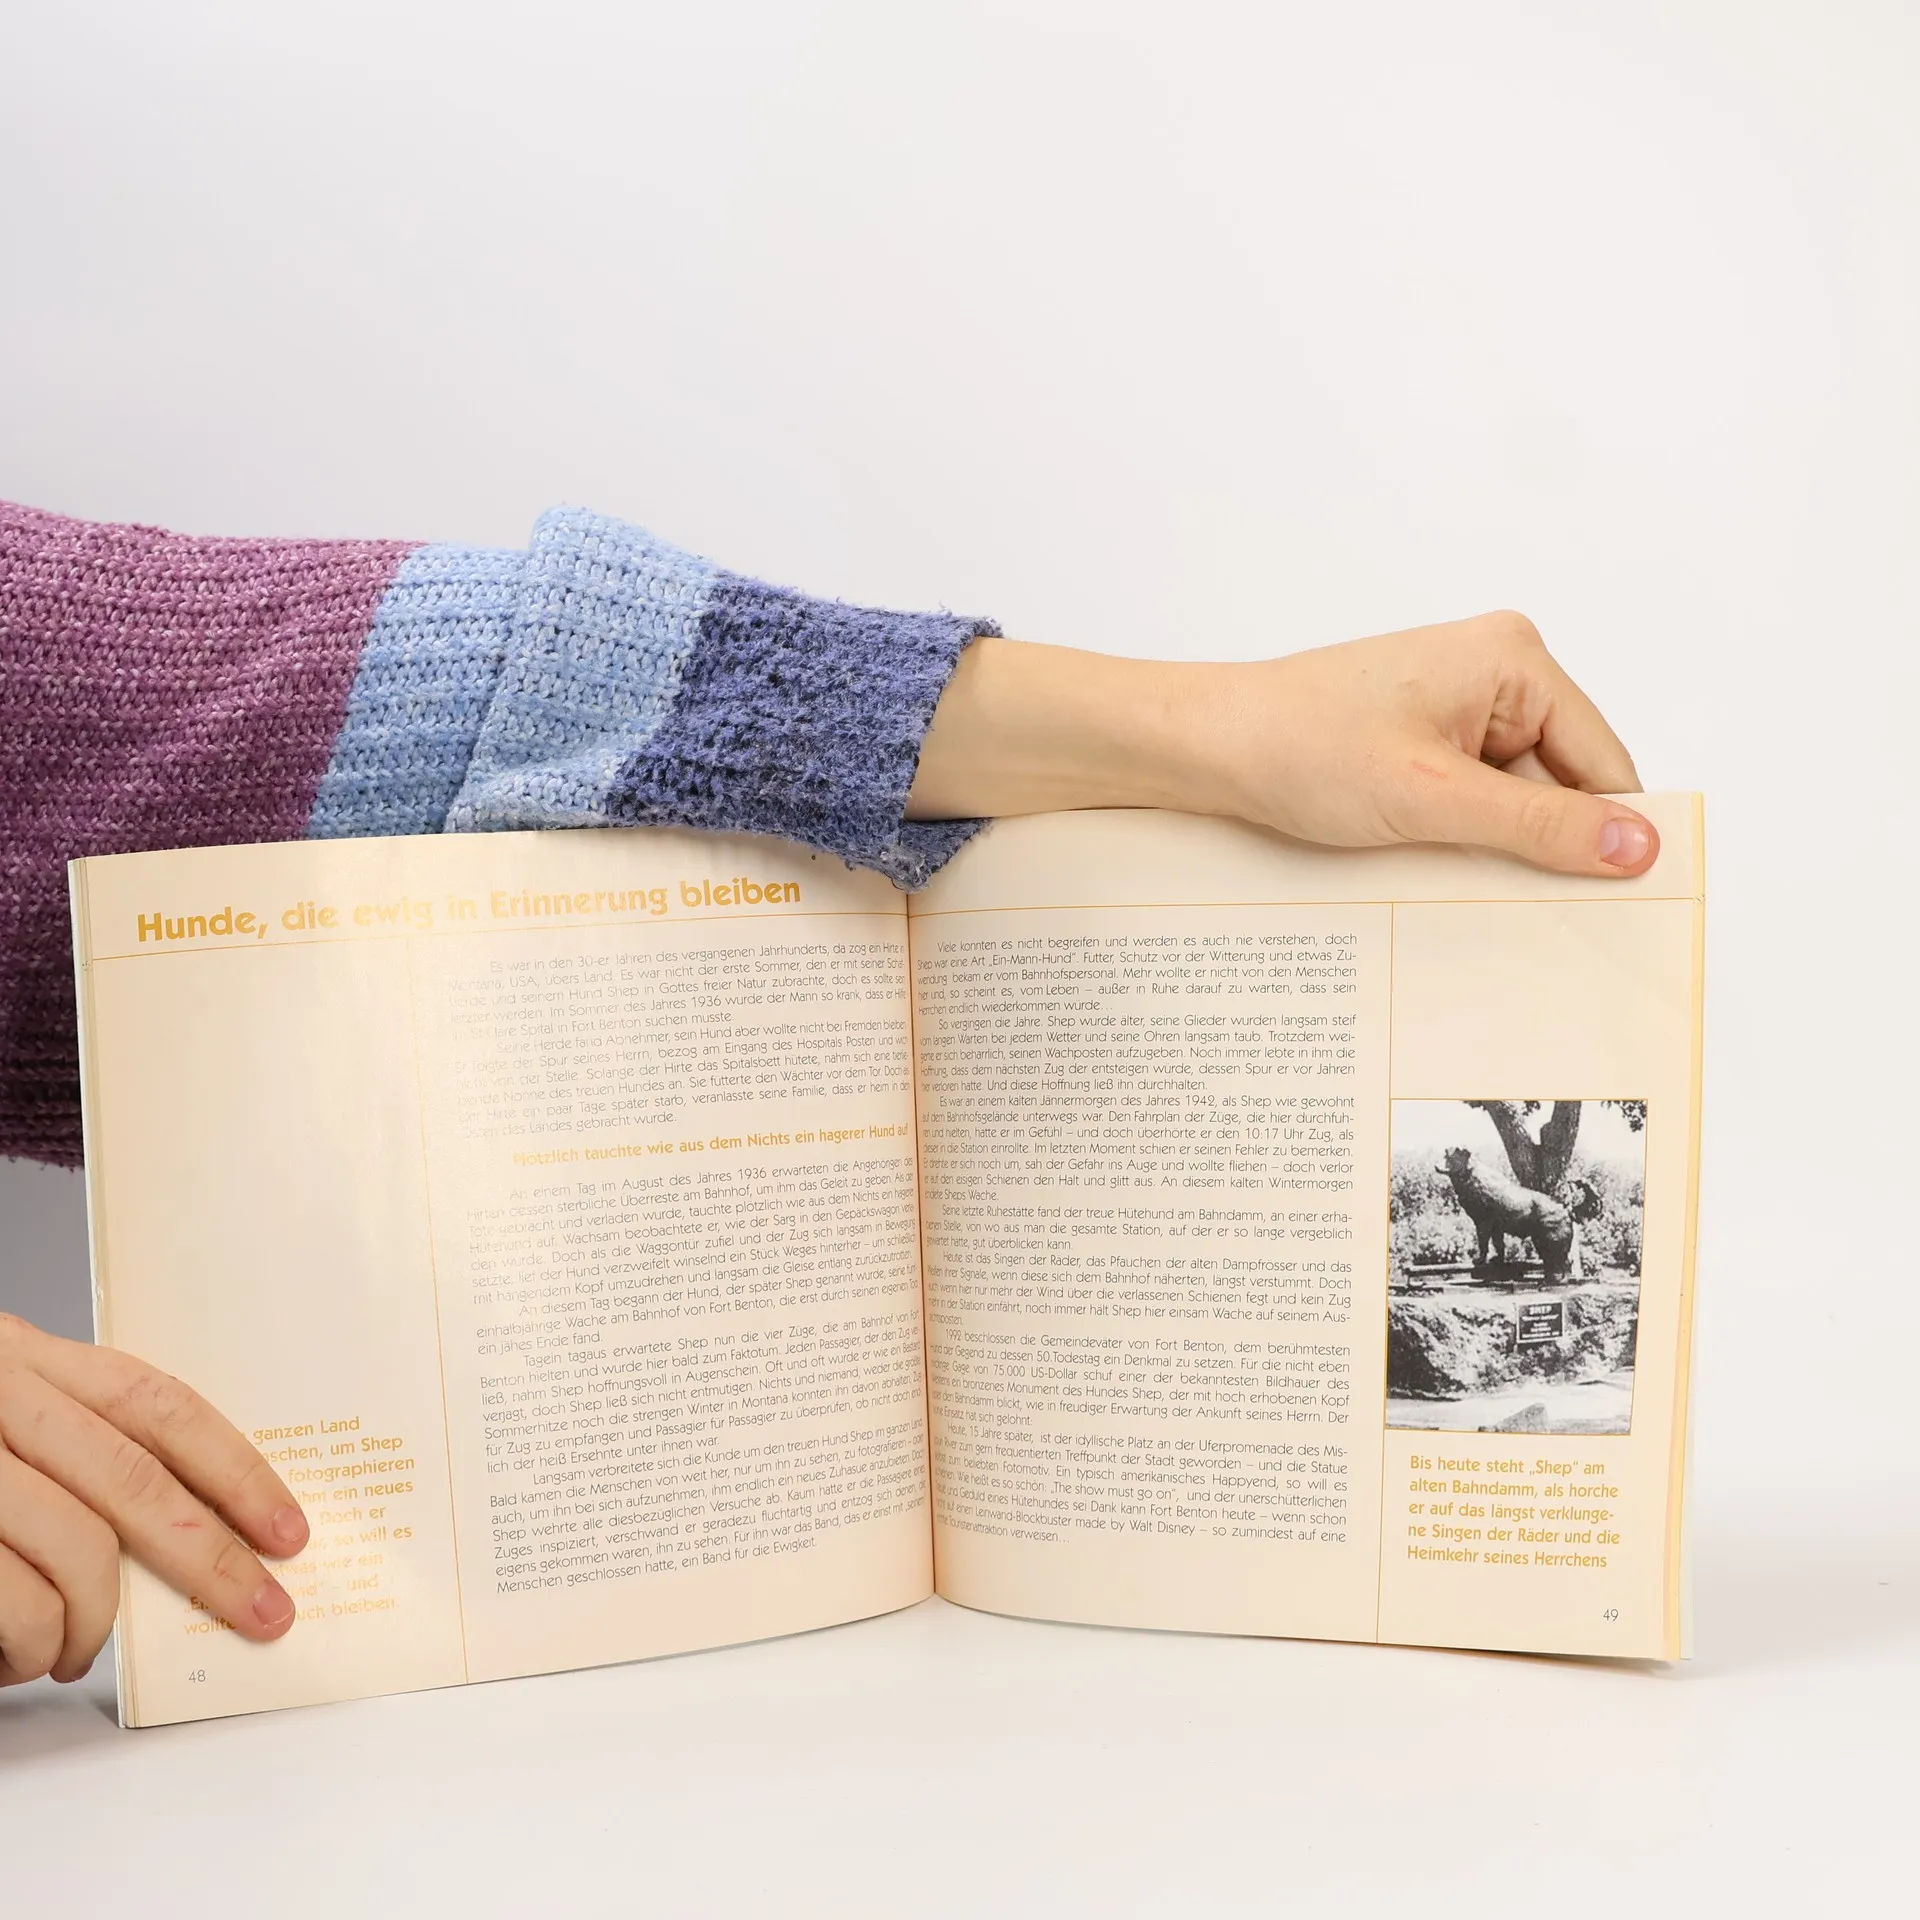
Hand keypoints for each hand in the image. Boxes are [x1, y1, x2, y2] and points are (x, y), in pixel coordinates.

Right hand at [0, 1313, 307, 1685]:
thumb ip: (72, 1445)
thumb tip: (191, 1524)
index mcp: (20, 1357)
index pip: (156, 1405)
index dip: (234, 1468)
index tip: (286, 1528)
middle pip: (132, 1482)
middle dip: (211, 1557)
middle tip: (260, 1610)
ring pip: (73, 1551)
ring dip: (95, 1620)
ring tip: (77, 1650)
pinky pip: (4, 1602)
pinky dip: (27, 1643)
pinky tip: (20, 1655)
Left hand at [910, 612, 1658, 876]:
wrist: (1206, 746)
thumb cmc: (1300, 748)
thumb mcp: (1433, 799)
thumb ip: (1539, 824)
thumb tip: (1639, 846)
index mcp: (1515, 659)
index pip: (1604, 764)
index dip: (1607, 836)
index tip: (1613, 908)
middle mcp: (1495, 670)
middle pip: (1562, 782)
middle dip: (1540, 842)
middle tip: (1517, 906)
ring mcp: (1455, 703)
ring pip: (1513, 798)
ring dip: (1491, 844)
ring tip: (1446, 872)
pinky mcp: (1420, 737)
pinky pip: (1470, 797)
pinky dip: (1457, 836)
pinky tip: (1426, 863)